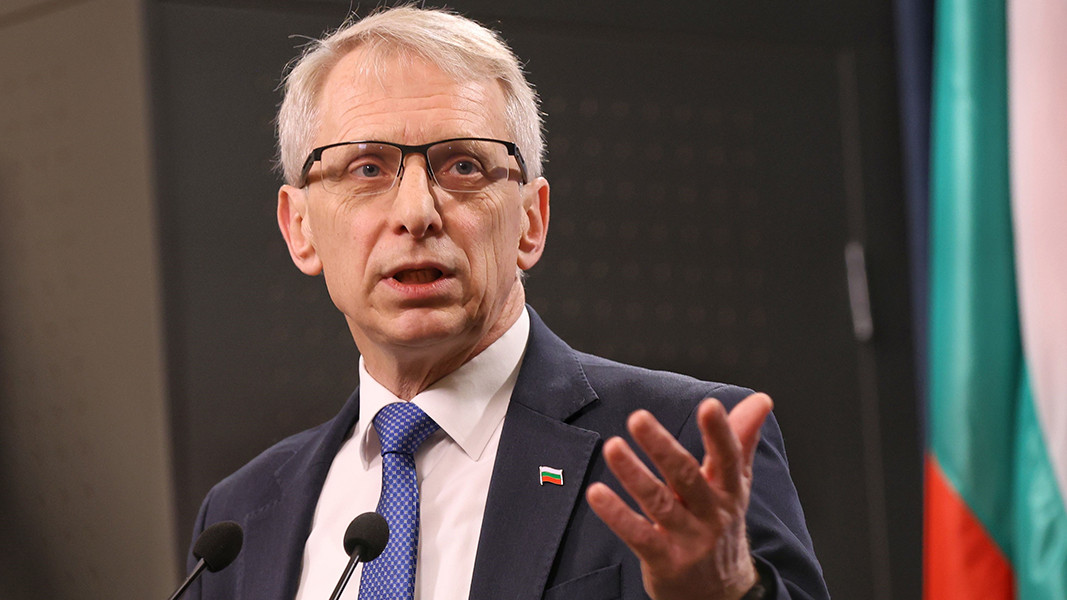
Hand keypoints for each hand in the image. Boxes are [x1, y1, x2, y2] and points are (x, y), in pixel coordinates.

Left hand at [586, 393, 772, 599]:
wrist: (720, 594)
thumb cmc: (721, 526)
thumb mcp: (736, 485)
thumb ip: (742, 439)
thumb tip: (761, 400)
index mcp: (729, 491)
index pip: (728, 457)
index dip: (720, 432)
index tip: (710, 406)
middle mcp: (710, 514)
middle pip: (687, 476)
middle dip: (662, 447)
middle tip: (637, 418)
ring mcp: (688, 539)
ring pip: (659, 503)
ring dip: (633, 474)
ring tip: (612, 447)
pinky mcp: (665, 560)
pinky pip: (638, 535)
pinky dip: (617, 514)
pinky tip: (597, 493)